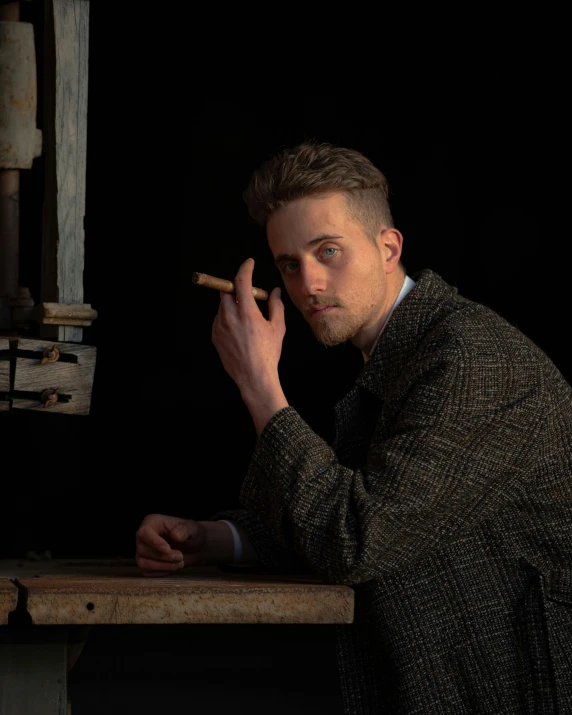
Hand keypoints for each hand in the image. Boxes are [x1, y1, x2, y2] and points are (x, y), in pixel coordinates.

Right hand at [135, 514, 233, 576]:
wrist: (194, 546)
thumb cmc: (191, 533)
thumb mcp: (193, 528)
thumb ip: (184, 530)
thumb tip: (174, 535)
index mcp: (152, 522)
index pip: (144, 532)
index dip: (154, 542)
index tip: (168, 549)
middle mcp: (143, 537)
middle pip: (143, 549)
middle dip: (163, 556)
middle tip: (180, 556)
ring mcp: (142, 551)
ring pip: (143, 563)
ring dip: (162, 566)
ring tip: (179, 563)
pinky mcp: (145, 564)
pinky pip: (147, 573)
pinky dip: (161, 572)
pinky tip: (173, 567)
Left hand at [212, 258, 288, 432]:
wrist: (253, 377)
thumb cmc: (268, 353)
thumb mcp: (278, 328)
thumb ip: (276, 306)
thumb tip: (275, 292)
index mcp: (247, 314)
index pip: (241, 282)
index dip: (245, 269)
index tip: (249, 264)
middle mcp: (230, 318)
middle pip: (227, 291)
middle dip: (237, 289)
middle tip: (249, 297)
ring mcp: (220, 328)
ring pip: (222, 306)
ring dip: (233, 305)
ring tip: (247, 318)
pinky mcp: (215, 336)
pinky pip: (219, 320)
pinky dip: (228, 318)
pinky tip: (240, 330)